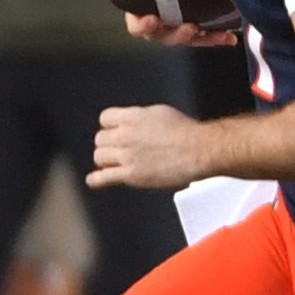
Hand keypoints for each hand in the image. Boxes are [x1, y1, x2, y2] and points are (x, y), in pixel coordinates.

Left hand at [87, 104, 208, 189]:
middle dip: (110, 145)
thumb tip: (133, 123)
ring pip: (100, 156)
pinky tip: (95, 180)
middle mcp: (126, 134)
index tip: (117, 133)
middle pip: (100, 139)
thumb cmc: (187, 132)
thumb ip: (140, 118)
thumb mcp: (160, 114)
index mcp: (133, 117)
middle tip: (121, 151)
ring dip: (107, 160)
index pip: (105, 119)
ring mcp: (127, 155)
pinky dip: (97, 179)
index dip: (111, 127)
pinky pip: (104, 177)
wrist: (200, 150)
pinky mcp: (131, 174)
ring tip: (118, 164)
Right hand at [117, 0, 238, 46]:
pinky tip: (230, 37)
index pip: (137, 27)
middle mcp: (160, 28)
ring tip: (213, 31)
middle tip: (189, 26)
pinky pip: (207, 38)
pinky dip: (217, 38)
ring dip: (200, 37)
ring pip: (188, 40)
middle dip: (176, 34)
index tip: (152, 19)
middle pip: (165, 37)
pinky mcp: (198, 34)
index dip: (143, 26)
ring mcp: (179, 32)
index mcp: (141, 15)